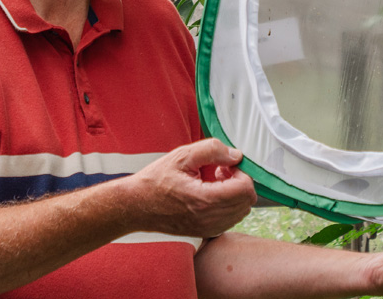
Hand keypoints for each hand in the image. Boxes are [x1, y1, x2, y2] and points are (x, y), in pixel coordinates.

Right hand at [129, 139, 255, 238]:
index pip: (245, 189)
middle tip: (220, 172)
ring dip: (234, 194)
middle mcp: (209, 218)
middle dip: (239, 183)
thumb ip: (212, 150)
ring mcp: (208, 229)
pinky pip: (231, 220)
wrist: (136, 206)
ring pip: (241, 212)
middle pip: (247, 202)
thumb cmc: (156, 180)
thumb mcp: (181, 156)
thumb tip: (236, 155)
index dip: (241, 172)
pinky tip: (210, 194)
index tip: (225, 166)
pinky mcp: (205, 233)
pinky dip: (228, 206)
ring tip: (214, 182)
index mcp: (204, 199)